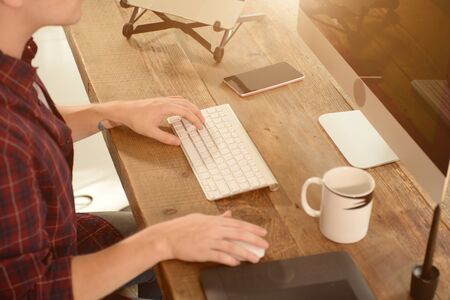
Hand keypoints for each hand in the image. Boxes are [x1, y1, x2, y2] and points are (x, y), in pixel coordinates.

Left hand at [119, 97, 204, 144]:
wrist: (124, 110)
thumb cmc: (135, 120)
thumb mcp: (150, 132)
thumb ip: (165, 138)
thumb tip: (178, 142)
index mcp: (165, 108)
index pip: (185, 112)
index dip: (195, 120)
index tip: (201, 127)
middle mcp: (166, 101)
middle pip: (187, 105)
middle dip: (197, 113)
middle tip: (204, 122)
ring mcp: (163, 99)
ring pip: (183, 101)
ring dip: (192, 108)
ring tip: (197, 116)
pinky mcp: (160, 100)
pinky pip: (177, 99)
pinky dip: (184, 104)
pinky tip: (185, 109)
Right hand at [151, 211, 268, 265]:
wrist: (167, 236)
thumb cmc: (182, 227)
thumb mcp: (201, 218)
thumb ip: (217, 217)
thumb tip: (229, 214)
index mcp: (214, 221)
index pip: (238, 224)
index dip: (252, 228)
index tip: (263, 232)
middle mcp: (213, 229)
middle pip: (239, 234)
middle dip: (254, 240)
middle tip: (265, 245)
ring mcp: (208, 241)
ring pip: (232, 246)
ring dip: (245, 253)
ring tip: (255, 258)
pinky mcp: (203, 252)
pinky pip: (219, 256)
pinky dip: (229, 260)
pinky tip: (237, 263)